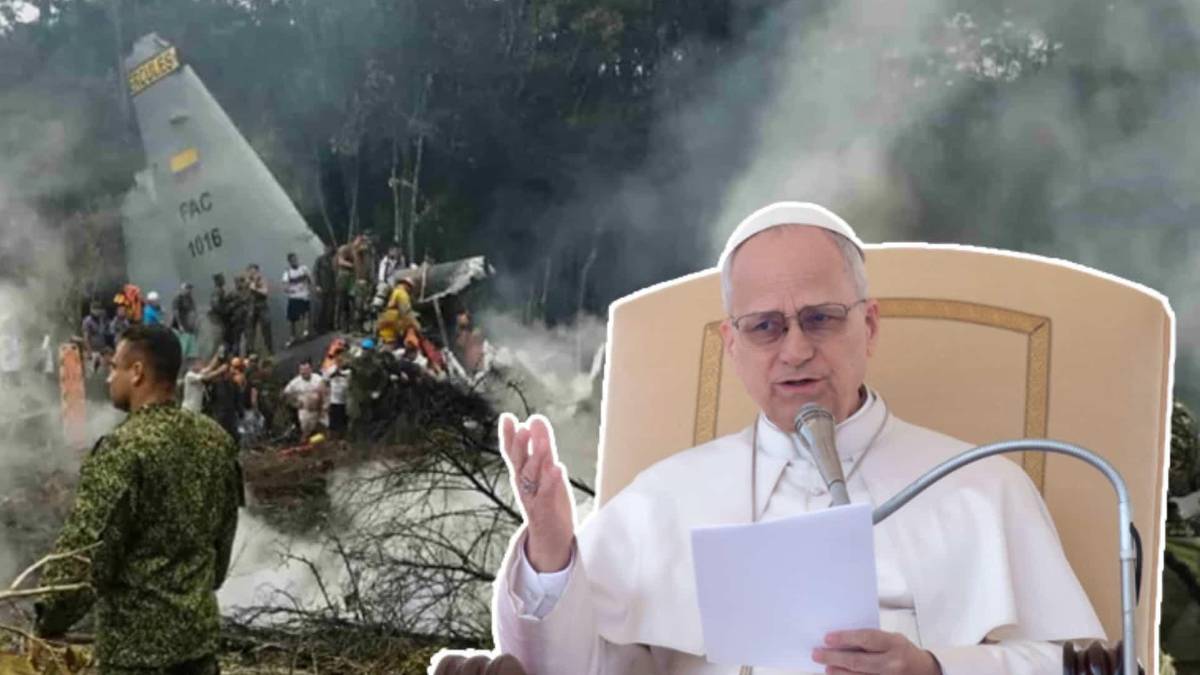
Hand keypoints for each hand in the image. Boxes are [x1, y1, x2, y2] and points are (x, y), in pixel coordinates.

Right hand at [499, 413, 574, 571]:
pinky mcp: (545, 511)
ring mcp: (533, 499)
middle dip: (519, 446)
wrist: (550, 537)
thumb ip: (540, 444)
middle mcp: (523, 485)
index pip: (512, 452)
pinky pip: (547, 495)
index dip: (508, 436)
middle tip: (522, 428)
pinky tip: (557, 467)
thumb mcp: (543, 468)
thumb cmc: (547, 499)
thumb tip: (534, 418)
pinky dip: (551, 482)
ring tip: (544, 443)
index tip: (506, 418)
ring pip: (532, 478)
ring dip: (536, 460)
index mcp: (521, 473)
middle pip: (519, 463)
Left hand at [812, 630, 941, 674]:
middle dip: (834, 658)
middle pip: (858, 661)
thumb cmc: (904, 652)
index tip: (827, 639)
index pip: (866, 639)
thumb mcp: (892, 639)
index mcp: (894, 644)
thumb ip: (870, 640)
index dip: (845, 638)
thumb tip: (842, 641)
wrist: (925, 672)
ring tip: (826, 667)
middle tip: (817, 654)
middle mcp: (893, 664)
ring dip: (839, 672)